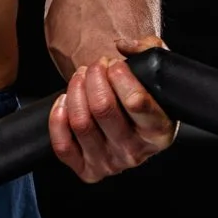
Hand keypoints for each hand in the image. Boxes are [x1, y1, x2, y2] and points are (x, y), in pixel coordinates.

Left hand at [48, 46, 176, 183]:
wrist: (133, 128)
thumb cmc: (146, 100)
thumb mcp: (158, 74)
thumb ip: (149, 50)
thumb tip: (124, 46)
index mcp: (159, 132)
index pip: (136, 102)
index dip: (120, 76)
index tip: (114, 64)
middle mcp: (135, 152)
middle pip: (102, 108)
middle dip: (93, 78)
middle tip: (94, 67)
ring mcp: (110, 164)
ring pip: (81, 123)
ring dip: (75, 91)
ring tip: (80, 78)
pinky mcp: (88, 170)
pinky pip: (63, 146)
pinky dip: (57, 119)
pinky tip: (64, 101)